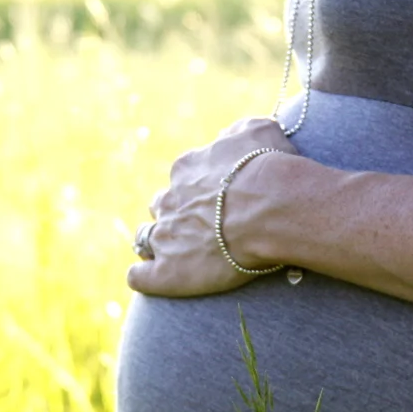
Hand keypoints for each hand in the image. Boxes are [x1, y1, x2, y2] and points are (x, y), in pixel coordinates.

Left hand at [127, 117, 299, 298]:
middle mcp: (170, 199)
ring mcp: (166, 236)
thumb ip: (239, 131)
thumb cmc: (270, 168)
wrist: (272, 205)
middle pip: (162, 206)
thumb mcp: (258, 132)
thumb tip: (230, 136)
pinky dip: (144, 277)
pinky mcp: (167, 271)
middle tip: (200, 228)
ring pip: (145, 238)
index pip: (181, 178)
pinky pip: (140, 277)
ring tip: (176, 255)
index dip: (196, 191)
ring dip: (157, 244)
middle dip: (174, 216)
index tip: (217, 201)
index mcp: (187, 169)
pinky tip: (157, 280)